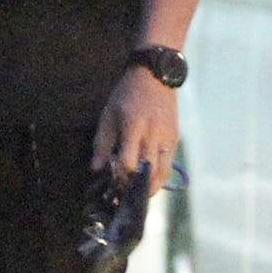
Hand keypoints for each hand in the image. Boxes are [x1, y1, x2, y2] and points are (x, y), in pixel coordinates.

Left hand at [92, 66, 177, 195]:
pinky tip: (148, 180)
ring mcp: (167, 138)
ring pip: (163, 173)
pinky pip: (169, 165)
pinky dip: (159, 177)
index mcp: (134, 127)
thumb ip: (102, 143)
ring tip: (138, 193)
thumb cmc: (127, 95)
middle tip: (125, 196)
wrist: (155, 77)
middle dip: (136, 189)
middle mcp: (153, 135)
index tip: (112, 183)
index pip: (129, 163)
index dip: (120, 177)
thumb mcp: (109, 115)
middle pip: (148, 173)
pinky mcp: (175, 139)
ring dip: (151, 188)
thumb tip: (96, 169)